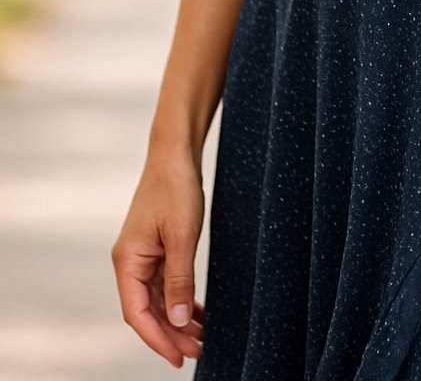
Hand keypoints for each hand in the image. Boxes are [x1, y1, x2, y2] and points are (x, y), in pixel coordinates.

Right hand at [111, 152, 205, 368]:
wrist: (175, 154)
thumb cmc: (175, 188)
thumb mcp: (181, 236)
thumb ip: (179, 279)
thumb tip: (175, 321)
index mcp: (128, 261)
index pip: (137, 314)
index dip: (157, 339)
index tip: (178, 358)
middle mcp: (131, 262)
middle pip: (148, 310)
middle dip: (171, 334)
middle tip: (197, 351)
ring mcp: (144, 255)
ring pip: (158, 299)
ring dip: (177, 319)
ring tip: (201, 337)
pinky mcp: (157, 248)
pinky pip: (166, 283)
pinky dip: (180, 299)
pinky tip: (195, 311)